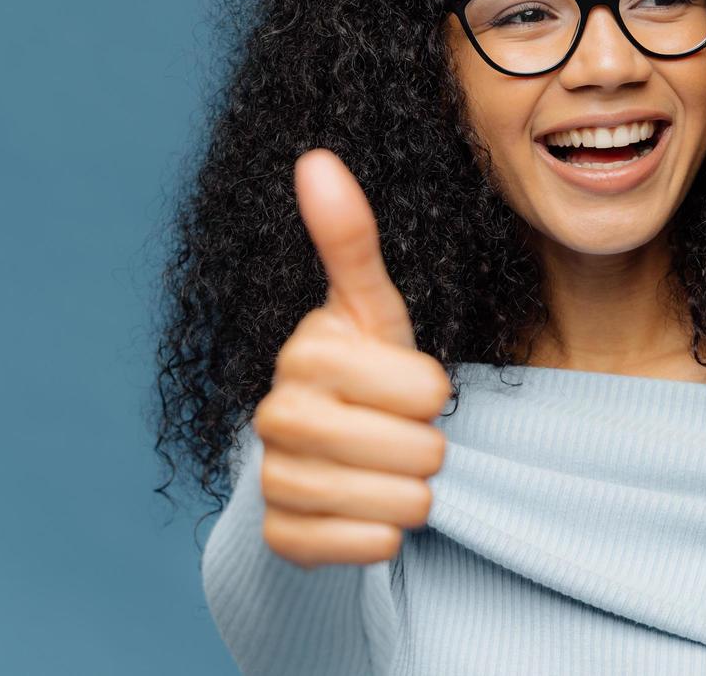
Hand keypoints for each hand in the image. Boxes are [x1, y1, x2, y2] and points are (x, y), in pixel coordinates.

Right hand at [252, 149, 452, 568]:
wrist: (327, 459)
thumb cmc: (365, 374)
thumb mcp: (371, 308)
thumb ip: (350, 240)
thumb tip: (314, 157)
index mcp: (307, 351)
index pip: (427, 387)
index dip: (433, 391)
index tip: (406, 386)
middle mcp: (277, 414)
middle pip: (417, 449)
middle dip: (429, 447)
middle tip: (403, 435)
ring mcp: (272, 478)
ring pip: (400, 503)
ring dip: (412, 494)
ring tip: (388, 471)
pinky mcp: (280, 536)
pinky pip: (369, 547)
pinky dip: (384, 537)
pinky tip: (367, 513)